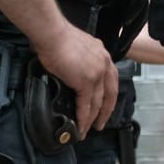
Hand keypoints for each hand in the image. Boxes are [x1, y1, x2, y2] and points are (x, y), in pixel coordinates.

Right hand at [33, 22, 117, 136]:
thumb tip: (74, 73)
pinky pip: (86, 105)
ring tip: (88, 129)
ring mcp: (97, 74)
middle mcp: (104, 64)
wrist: (51, 33)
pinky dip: (84, 118)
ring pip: (98, 102)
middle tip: (101, 123)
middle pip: (110, 94)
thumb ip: (82, 61)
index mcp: (103, 55)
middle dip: (106, 111)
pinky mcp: (86, 82)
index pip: (111, 80)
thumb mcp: (77, 47)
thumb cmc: (56, 36)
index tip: (105, 106)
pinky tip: (81, 126)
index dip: (108, 96)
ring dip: (94, 118)